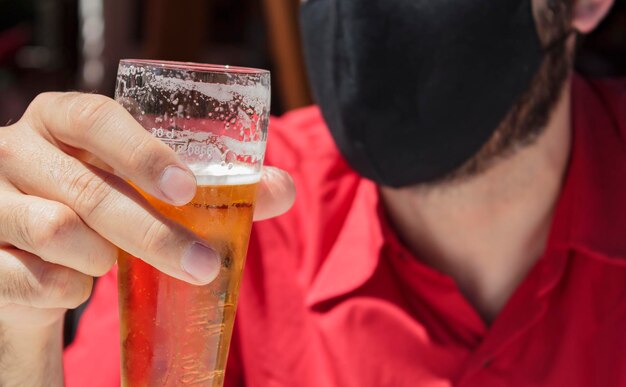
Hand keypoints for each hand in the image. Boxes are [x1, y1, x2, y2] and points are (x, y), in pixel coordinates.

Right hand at [0, 92, 294, 330]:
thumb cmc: (102, 203)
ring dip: (101, 259)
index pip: (98, 119)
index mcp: (62, 118)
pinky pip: (29, 277)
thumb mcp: (146, 187)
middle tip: (202, 265)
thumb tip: (283, 190)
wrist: (28, 248)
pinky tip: (75, 284)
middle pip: (87, 190)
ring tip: (110, 262)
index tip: (188, 190)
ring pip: (55, 232)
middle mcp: (16, 148)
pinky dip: (66, 290)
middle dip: (153, 236)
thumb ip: (216, 187)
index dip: (143, 152)